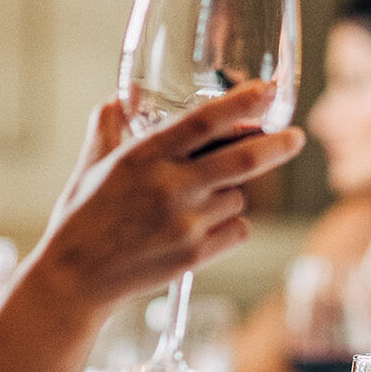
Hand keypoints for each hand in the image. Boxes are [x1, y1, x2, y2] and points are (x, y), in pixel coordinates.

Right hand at [32, 81, 304, 323]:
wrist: (73, 281)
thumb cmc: (82, 218)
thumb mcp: (92, 165)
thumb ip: (110, 125)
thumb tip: (122, 93)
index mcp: (143, 157)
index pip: (202, 121)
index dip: (242, 104)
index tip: (269, 91)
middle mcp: (168, 187)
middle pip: (242, 160)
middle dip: (278, 145)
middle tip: (296, 137)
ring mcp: (184, 223)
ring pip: (238, 197)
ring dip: (231, 195)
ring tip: (196, 204)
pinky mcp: (194, 255)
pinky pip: (237, 230)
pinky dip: (230, 226)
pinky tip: (203, 229)